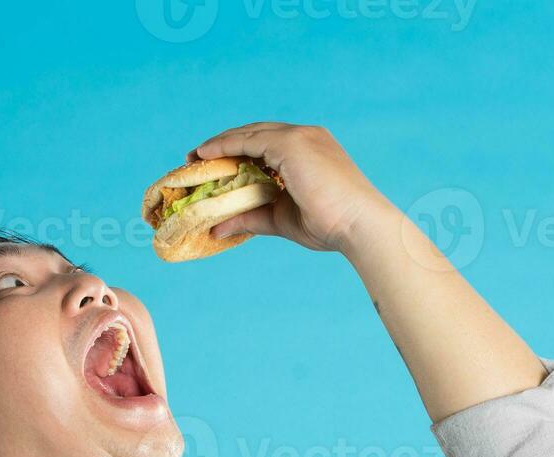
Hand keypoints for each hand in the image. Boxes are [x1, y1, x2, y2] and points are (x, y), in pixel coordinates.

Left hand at [188, 122, 389, 253]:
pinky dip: (225, 145)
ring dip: (220, 144)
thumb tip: (217, 227)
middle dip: (224, 144)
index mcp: (309, 150)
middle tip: (196, 158)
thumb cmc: (330, 224)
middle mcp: (306, 136)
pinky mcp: (292, 143)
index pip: (266, 143)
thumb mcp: (280, 219)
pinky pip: (249, 140)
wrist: (358, 225)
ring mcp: (300, 137)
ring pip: (249, 133)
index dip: (237, 150)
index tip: (212, 163)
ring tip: (195, 157)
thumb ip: (251, 217)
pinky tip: (206, 155)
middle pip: (255, 133)